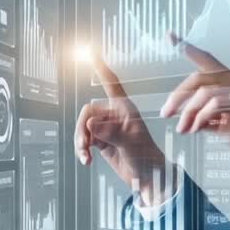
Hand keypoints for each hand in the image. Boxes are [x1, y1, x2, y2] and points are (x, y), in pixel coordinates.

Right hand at [74, 51, 172, 206]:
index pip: (110, 83)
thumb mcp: (130, 143)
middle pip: (87, 112)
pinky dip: (83, 150)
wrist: (149, 176)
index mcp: (124, 108)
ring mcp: (107, 127)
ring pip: (83, 127)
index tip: (89, 52)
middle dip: (82, 130)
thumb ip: (110, 132)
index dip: (100, 67)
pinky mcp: (102, 140)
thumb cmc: (147, 157)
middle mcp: (114, 114)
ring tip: (86, 157)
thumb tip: (90, 123)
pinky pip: (85, 139)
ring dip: (81, 142)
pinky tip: (87, 160)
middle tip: (85, 147)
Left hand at [159, 32, 229, 174]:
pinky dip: (201, 118)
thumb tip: (183, 117)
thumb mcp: (223, 127)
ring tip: (183, 130)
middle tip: (165, 114)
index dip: (188, 48)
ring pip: (204, 93)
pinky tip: (196, 129)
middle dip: (178, 96)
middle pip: (199, 78)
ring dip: (188, 113)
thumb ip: (205, 118)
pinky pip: (216, 105)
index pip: (207, 60)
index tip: (170, 36)